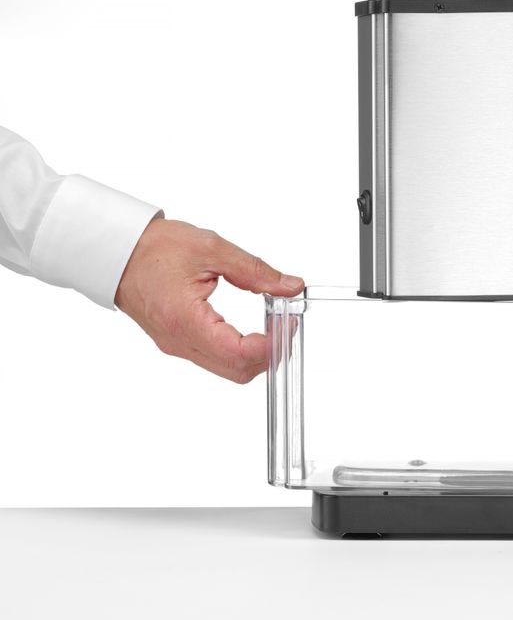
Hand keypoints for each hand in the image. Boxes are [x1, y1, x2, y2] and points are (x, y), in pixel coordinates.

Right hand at [115, 217, 303, 382]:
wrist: (117, 251)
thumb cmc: (153, 248)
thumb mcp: (212, 248)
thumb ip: (255, 271)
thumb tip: (289, 286)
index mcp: (185, 320)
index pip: (239, 354)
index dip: (272, 344)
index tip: (288, 322)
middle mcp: (179, 342)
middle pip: (238, 371)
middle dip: (270, 353)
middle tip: (286, 324)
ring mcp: (177, 346)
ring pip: (228, 370)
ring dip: (256, 354)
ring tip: (272, 323)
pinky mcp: (178, 343)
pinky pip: (215, 359)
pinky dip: (240, 350)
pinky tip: (252, 328)